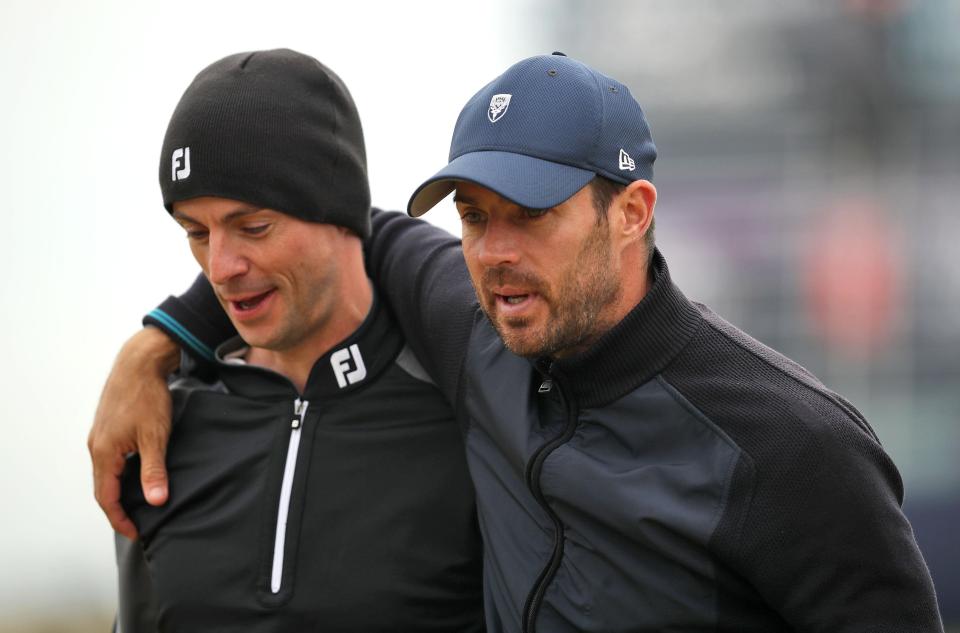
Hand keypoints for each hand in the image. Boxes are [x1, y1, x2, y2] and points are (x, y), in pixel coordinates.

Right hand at [88, 326, 178, 538]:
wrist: (139, 363)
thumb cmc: (147, 396)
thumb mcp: (156, 436)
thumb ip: (154, 470)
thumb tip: (156, 500)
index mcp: (104, 453)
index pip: (106, 497)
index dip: (120, 519)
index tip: (136, 534)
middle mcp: (96, 446)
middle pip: (103, 488)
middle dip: (118, 509)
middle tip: (137, 525)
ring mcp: (100, 436)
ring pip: (107, 473)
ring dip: (119, 491)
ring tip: (138, 505)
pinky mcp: (108, 428)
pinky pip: (110, 459)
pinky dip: (121, 474)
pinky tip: (136, 476)